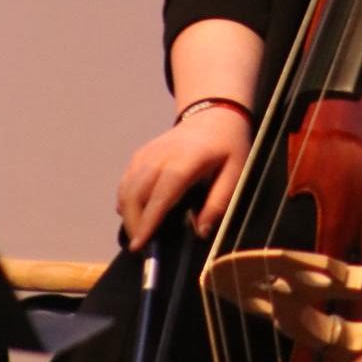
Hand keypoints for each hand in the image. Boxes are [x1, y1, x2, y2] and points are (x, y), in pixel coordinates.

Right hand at [115, 105, 250, 247]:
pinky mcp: (141, 153)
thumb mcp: (236, 173)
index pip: (161, 194)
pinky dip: (125, 199)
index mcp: (186, 161)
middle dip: (133, 223)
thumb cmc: (228, 146)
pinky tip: (131, 214)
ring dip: (127, 213)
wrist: (214, 114)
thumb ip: (219, 202)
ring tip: (137, 234)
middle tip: (141, 247)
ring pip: (127, 187)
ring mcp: (148, 153)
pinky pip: (126, 180)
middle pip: (136, 193)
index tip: (140, 245)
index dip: (148, 221)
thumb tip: (201, 232)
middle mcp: (161, 156)